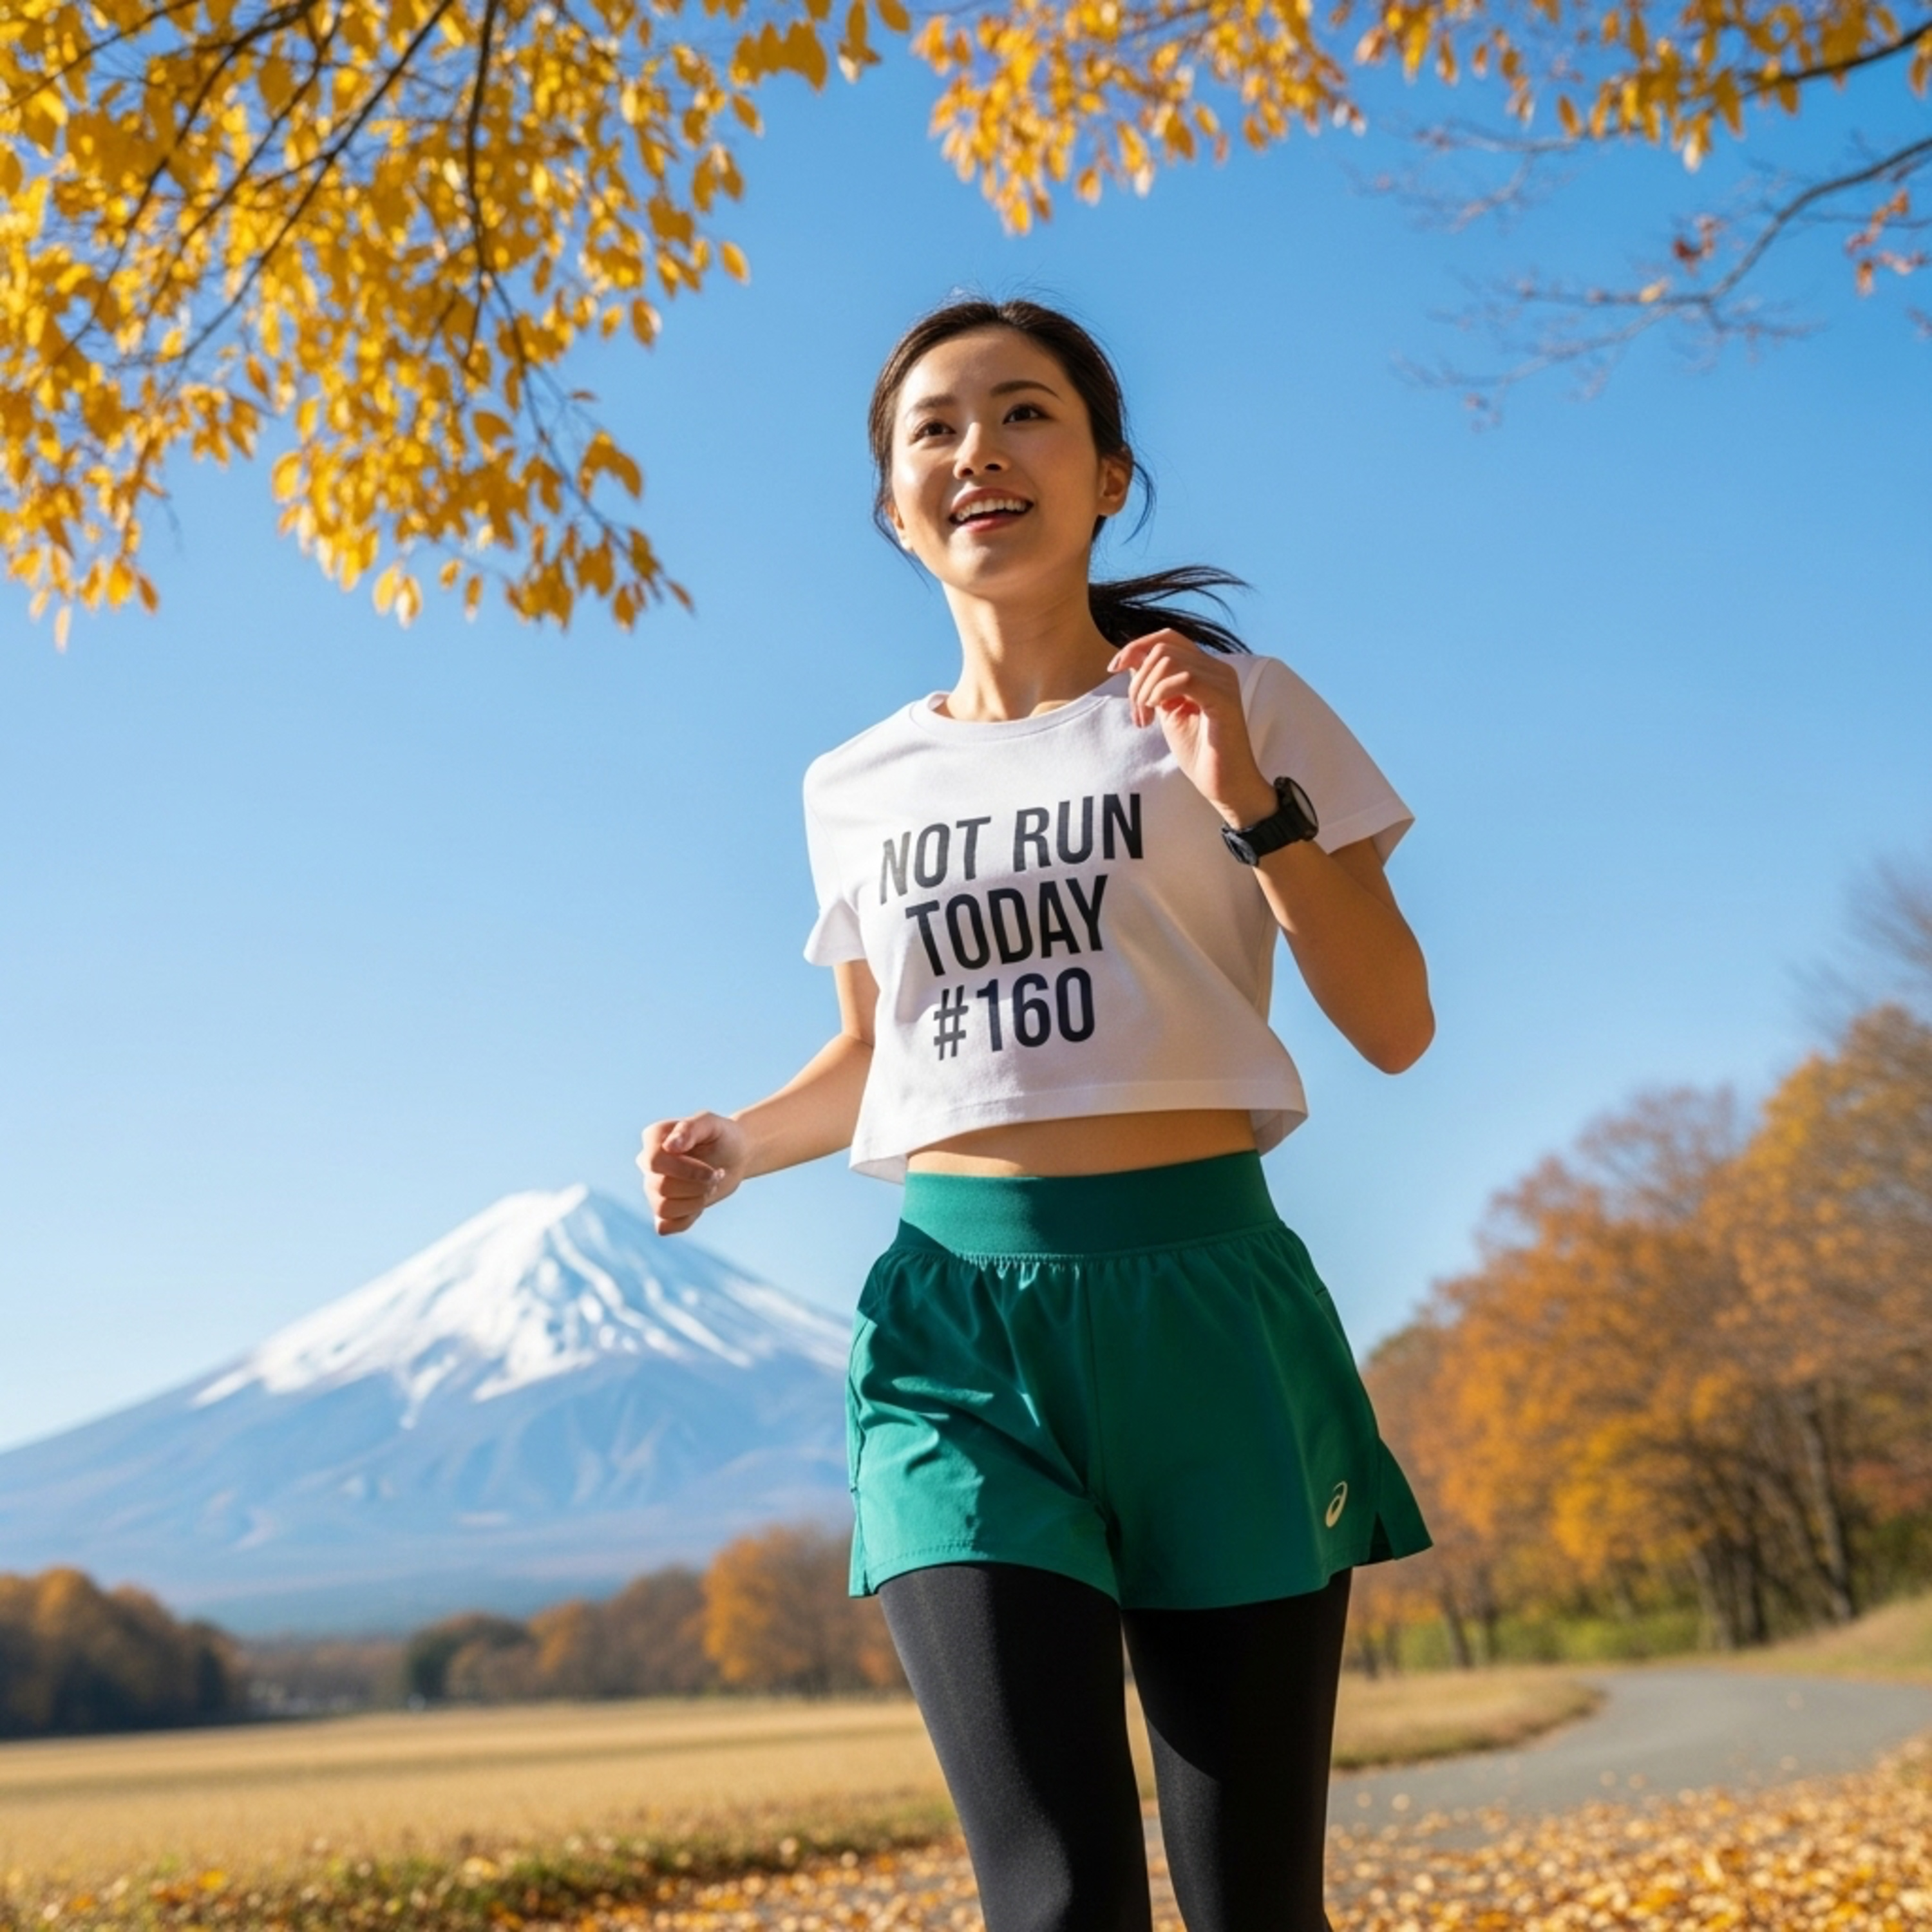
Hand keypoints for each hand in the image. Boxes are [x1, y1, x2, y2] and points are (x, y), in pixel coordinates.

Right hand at [637, 1112, 746, 1234]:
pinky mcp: (663, 1210)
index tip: (712, 1170)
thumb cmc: (722, 1136)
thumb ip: (690, 1128)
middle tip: (717, 1175)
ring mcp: (653, 1188)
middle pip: (661, 1187)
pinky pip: (665, 1226)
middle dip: (697, 1186)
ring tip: (711, 1187)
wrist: (735, 1155)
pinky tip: (700, 1204)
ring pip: (662, 1208)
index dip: (686, 1171)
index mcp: (654, 1138)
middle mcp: (647, 1164)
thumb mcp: (711, 1124)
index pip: (654, 1161)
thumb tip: (669, 1146)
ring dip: (695, 1201)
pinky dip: (687, 1219)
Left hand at [1107, 631, 1275, 827]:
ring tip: (1146, 718)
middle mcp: (1218, 669)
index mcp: (1206, 669)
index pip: (1167, 638)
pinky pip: (1184, 678)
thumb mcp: (1168, 712)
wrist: (1226, 785)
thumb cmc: (1200, 754)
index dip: (1136, 647)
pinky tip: (1157, 714)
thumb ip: (1153, 684)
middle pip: (1162, 649)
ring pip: (1169, 660)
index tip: (1113, 668)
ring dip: (1146, 689)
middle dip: (1137, 680)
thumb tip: (1130, 658)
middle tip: (1138, 715)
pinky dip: (1160, 693)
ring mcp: (1223, 681)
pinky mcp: (1224, 699)